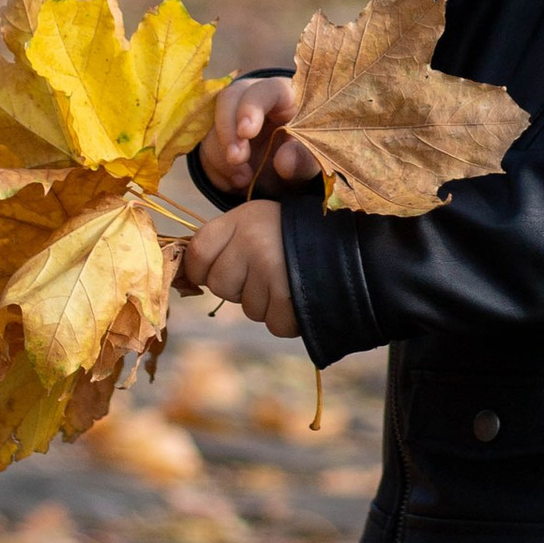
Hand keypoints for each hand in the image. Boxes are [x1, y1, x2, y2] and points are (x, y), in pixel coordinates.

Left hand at [177, 200, 297, 335]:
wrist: (359, 248)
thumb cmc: (301, 234)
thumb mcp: (261, 220)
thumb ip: (225, 242)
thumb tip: (184, 277)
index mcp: (243, 219)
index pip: (197, 252)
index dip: (200, 268)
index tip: (218, 269)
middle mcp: (252, 244)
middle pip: (219, 285)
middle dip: (238, 285)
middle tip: (267, 270)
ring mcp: (271, 273)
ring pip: (246, 307)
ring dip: (265, 302)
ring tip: (290, 279)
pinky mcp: (288, 301)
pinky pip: (271, 323)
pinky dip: (285, 317)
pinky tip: (301, 295)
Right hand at [198, 70, 319, 195]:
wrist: (286, 173)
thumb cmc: (304, 156)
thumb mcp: (312, 162)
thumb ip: (303, 160)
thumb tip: (284, 161)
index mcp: (284, 96)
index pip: (264, 90)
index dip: (251, 107)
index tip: (246, 132)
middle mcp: (253, 97)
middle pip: (229, 99)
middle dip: (228, 131)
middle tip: (237, 160)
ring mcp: (231, 115)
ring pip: (212, 126)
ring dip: (222, 156)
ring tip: (243, 180)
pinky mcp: (215, 135)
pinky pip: (205, 149)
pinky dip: (216, 169)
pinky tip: (235, 182)